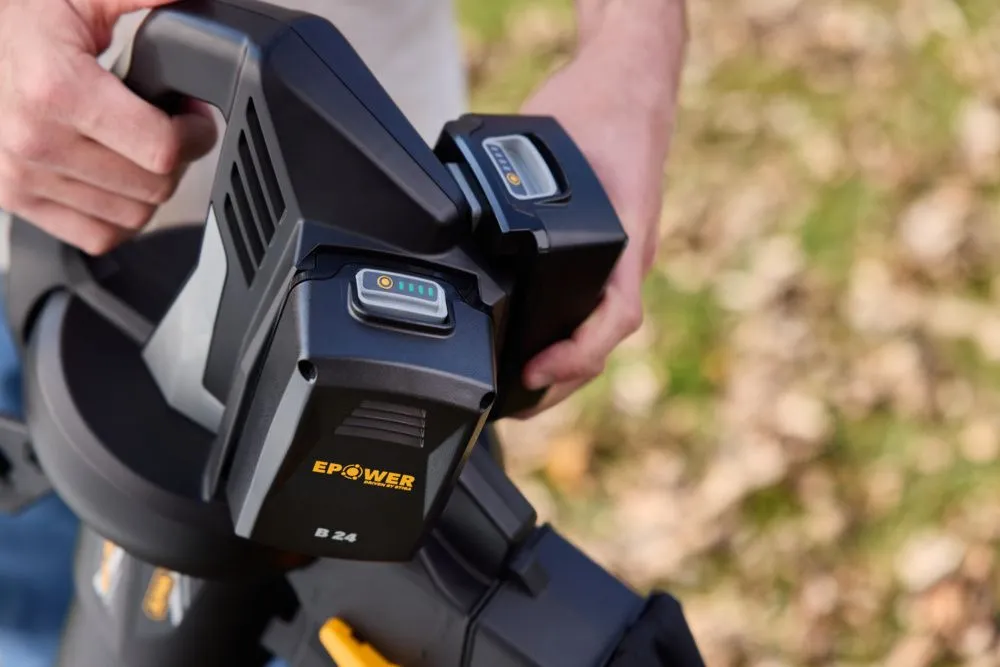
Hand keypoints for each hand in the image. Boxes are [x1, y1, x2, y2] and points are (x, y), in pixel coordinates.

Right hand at [0, 0, 216, 254]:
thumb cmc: (17, 20)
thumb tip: (191, 4)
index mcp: (57, 90)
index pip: (162, 149)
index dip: (195, 133)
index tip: (194, 117)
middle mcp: (34, 140)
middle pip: (153, 187)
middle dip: (176, 158)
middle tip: (168, 129)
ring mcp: (21, 175)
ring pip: (132, 217)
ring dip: (149, 188)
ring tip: (139, 149)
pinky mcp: (15, 198)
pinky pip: (97, 236)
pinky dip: (119, 216)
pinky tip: (117, 180)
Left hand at [516, 10, 685, 416]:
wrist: (633, 77)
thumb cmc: (598, 103)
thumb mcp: (549, 137)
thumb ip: (513, 176)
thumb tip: (451, 208)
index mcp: (626, 237)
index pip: (615, 319)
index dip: (575, 356)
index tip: (534, 372)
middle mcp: (631, 254)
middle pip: (604, 339)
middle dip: (562, 380)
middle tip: (516, 405)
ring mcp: (625, 253)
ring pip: (602, 326)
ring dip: (568, 364)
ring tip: (524, 390)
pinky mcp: (613, 245)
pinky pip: (596, 302)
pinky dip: (571, 331)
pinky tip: (542, 341)